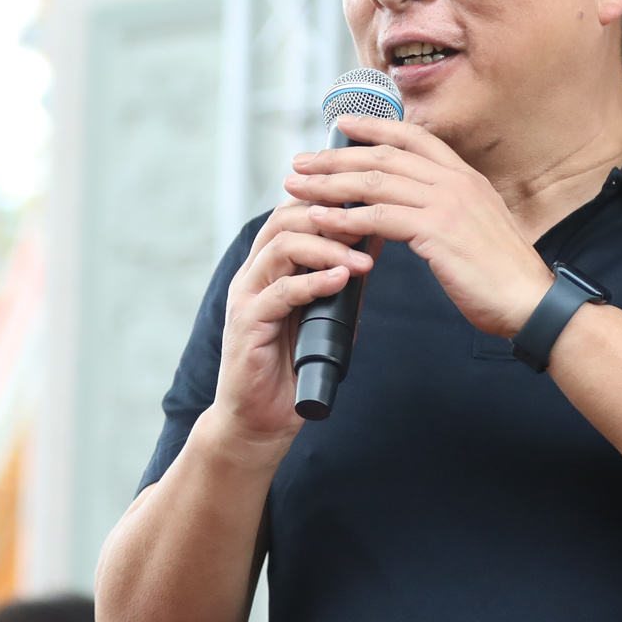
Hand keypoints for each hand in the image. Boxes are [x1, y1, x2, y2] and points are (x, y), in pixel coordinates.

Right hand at [203, 199, 373, 452]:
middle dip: (330, 216)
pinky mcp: (246, 324)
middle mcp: (254, 273)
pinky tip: (341, 281)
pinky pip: (279, 292)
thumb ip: (345, 277)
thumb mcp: (328, 312)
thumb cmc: (294, 365)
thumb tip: (376, 239)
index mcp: (270, 265)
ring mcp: (246, 296)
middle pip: (285, 218)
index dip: (331, 201)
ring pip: (281, 247)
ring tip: (361, 261)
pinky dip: (312, 282)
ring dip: (326, 248)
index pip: (294, 211)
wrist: (260, 419)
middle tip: (371, 225)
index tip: (371, 205)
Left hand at [282, 116, 555, 337]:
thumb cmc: (503, 275)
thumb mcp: (476, 227)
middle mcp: (456, 181)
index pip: (413, 137)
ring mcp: (448, 203)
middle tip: (301, 162)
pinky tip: (321, 219)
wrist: (531, 302)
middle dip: (336, 157)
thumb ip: (446, 210)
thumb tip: (413, 210)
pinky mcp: (438, 230)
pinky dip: (345, 217)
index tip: (342, 124)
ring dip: (330, 184)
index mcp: (465, 177)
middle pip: (384, 156)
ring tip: (298, 188)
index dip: (374, 127)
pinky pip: (380, 217)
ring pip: (375, 182)